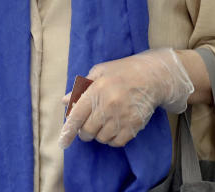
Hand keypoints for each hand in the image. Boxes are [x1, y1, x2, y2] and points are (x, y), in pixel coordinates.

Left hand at [58, 48, 193, 148]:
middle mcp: (108, 105)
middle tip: (88, 126)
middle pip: (88, 131)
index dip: (68, 131)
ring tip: (104, 123)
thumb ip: (81, 88)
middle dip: (84, 132)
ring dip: (99, 134)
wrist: (152, 77)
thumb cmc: (122, 72)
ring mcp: (122, 117)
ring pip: (101, 138)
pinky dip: (112, 139)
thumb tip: (65, 101)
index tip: (63, 142)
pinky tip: (114, 129)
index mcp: (96, 90)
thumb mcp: (99, 72)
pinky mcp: (134, 126)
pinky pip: (117, 143)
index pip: (77, 116)